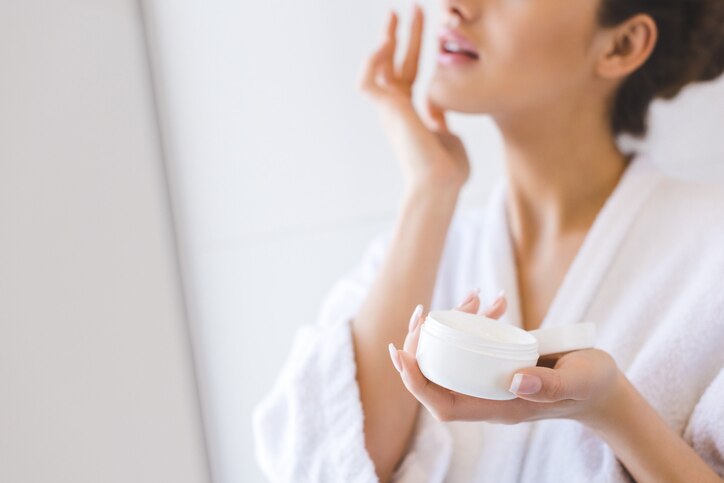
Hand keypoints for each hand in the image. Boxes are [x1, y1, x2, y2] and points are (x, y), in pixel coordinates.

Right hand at [356, 4, 470, 191]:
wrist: (440, 184)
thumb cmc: (448, 171)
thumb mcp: (449, 137)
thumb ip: (443, 121)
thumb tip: (443, 117)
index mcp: (412, 114)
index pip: (409, 74)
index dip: (415, 49)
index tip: (426, 26)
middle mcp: (397, 110)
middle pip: (395, 64)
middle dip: (403, 35)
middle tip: (411, 9)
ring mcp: (390, 111)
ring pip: (380, 68)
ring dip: (387, 40)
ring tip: (397, 16)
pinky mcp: (387, 112)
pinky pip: (368, 82)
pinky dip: (372, 62)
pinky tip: (385, 43)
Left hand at [388, 291, 622, 426]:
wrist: (604, 385)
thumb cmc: (593, 386)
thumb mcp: (578, 382)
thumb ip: (550, 385)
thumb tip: (513, 379)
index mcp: (500, 408)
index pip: (444, 405)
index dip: (417, 383)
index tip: (401, 354)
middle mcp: (489, 396)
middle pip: (439, 379)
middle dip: (422, 347)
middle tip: (423, 313)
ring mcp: (493, 379)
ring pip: (454, 357)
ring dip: (452, 325)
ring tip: (473, 297)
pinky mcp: (501, 361)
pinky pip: (476, 343)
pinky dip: (479, 320)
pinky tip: (495, 300)